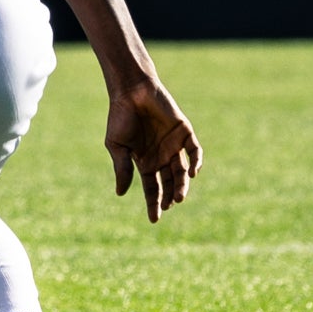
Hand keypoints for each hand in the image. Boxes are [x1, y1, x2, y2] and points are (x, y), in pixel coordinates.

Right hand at [103, 77, 200, 224]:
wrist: (132, 91)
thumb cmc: (120, 117)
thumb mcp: (117, 146)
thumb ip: (123, 168)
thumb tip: (121, 193)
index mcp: (145, 162)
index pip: (152, 188)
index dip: (154, 204)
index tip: (154, 220)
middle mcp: (161, 156)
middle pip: (169, 183)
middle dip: (169, 197)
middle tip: (168, 207)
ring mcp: (174, 145)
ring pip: (182, 171)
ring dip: (182, 185)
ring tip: (179, 197)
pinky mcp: (184, 133)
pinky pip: (194, 151)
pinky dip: (195, 163)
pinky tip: (192, 174)